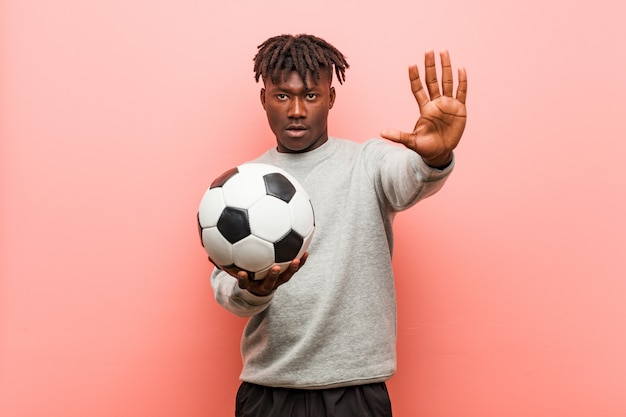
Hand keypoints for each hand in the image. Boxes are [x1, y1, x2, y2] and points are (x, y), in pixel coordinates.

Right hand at [216, 253, 308, 295]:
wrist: (259, 292)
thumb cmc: (244, 277)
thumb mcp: (233, 272)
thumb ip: (222, 264)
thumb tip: (206, 253)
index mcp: (250, 284)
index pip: (245, 283)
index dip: (243, 279)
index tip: (241, 274)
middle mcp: (264, 285)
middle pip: (268, 283)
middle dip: (271, 276)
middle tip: (274, 268)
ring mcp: (276, 282)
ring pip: (285, 278)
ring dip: (291, 270)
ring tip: (296, 260)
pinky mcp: (285, 277)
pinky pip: (294, 270)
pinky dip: (300, 262)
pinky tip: (307, 252)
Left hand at [381, 50, 466, 166]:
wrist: (440, 154)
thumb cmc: (425, 147)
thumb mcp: (411, 142)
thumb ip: (398, 136)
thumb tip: (381, 133)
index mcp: (425, 109)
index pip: (418, 89)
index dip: (415, 78)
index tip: (411, 65)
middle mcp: (436, 103)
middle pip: (433, 81)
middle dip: (430, 66)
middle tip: (428, 51)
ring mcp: (448, 105)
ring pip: (447, 82)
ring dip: (446, 67)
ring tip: (443, 52)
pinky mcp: (460, 109)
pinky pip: (461, 92)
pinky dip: (462, 81)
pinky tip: (460, 68)